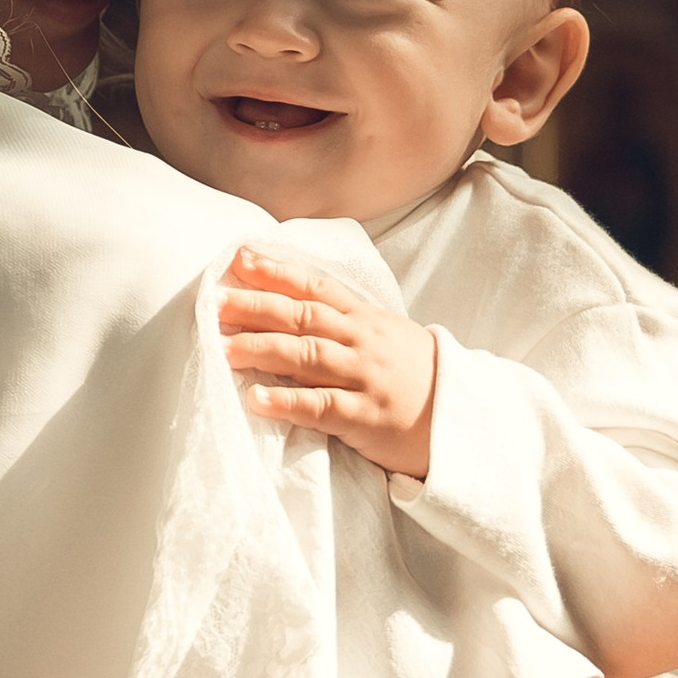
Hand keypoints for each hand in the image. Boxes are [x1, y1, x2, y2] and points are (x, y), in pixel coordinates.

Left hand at [217, 247, 437, 480]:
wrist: (463, 418)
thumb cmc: (415, 375)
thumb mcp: (386, 335)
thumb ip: (343, 321)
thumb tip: (287, 307)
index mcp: (365, 319)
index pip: (316, 287)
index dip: (277, 272)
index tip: (240, 259)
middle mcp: (363, 342)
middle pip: (303, 317)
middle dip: (257, 306)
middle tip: (215, 301)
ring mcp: (366, 378)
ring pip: (307, 357)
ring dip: (262, 350)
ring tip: (223, 348)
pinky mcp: (366, 418)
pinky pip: (322, 407)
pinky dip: (288, 402)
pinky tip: (256, 400)